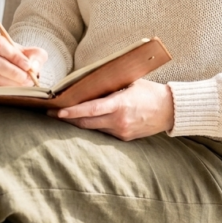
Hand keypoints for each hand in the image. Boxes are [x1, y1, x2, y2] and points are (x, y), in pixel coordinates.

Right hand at [0, 34, 46, 86]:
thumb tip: (33, 65)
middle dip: (13, 71)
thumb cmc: (22, 59)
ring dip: (12, 82)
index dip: (13, 55)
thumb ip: (37, 56)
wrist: (16, 71)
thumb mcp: (33, 54)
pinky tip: (17, 89)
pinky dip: (7, 90)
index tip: (27, 65)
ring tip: (24, 83)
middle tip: (27, 77)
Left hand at [49, 79, 173, 140]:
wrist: (170, 110)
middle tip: (51, 113)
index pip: (91, 110)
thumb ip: (110, 87)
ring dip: (79, 123)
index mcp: (121, 104)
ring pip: (93, 129)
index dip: (72, 112)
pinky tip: (85, 120)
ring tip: (63, 116)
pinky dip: (94, 125)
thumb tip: (87, 86)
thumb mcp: (130, 84)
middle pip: (86, 123)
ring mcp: (122, 131)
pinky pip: (104, 132)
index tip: (57, 111)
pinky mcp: (124, 138)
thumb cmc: (150, 92)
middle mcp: (119, 121)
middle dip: (68, 119)